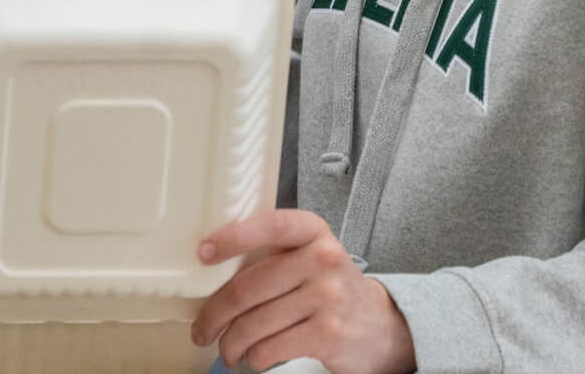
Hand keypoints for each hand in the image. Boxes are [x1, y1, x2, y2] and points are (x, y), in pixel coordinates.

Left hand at [193, 211, 415, 373]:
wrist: (382, 326)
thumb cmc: (332, 290)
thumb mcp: (311, 258)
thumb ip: (274, 255)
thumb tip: (212, 273)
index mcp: (314, 233)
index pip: (270, 225)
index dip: (233, 237)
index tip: (203, 252)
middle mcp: (323, 260)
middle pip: (246, 288)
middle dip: (213, 316)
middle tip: (202, 331)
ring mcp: (327, 297)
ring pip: (252, 325)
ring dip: (230, 345)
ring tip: (229, 350)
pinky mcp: (327, 334)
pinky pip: (269, 348)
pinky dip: (254, 359)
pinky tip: (255, 357)